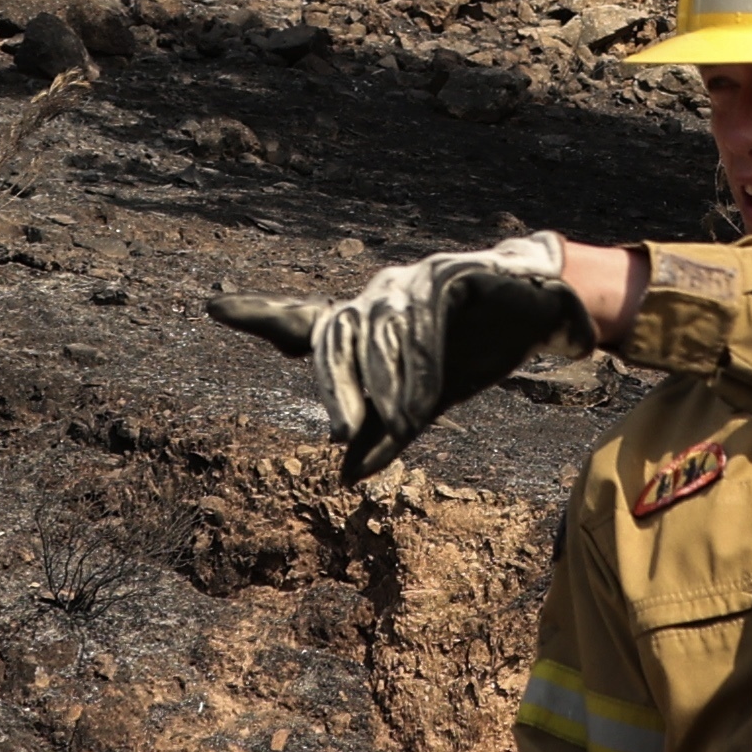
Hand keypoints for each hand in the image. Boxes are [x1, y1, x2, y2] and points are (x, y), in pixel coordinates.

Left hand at [207, 232, 587, 479]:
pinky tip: (431, 391)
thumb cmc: (472, 351)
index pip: (306, 323)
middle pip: (339, 335)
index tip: (215, 307)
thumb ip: (385, 434)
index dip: (261, 314)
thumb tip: (343, 476)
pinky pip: (426, 318)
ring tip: (401, 422)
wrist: (537, 311)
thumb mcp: (425, 404)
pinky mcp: (448, 275)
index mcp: (365, 324)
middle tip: (338, 431)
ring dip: (391, 383)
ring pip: (383, 333)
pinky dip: (426, 359)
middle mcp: (379, 295)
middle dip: (339, 387)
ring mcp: (411, 282)